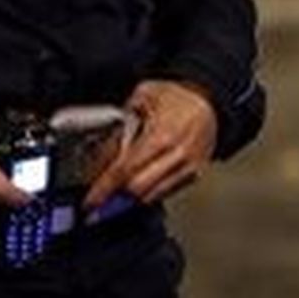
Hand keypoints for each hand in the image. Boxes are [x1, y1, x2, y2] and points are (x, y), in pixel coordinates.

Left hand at [84, 80, 216, 208]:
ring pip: (151, 196)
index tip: (90, 201)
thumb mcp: (141, 98)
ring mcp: (188, 169)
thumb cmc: (175, 96)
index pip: (125, 170)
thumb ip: (121, 126)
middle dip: (114, 199)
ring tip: (113, 195)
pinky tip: (135, 187)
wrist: (208, 100)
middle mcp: (177, 157)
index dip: (104, 188)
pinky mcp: (194, 176)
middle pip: (137, 190)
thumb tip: (101, 156)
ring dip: (130, 200)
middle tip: (97, 200)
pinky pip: (165, 192)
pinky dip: (147, 193)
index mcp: (162, 136)